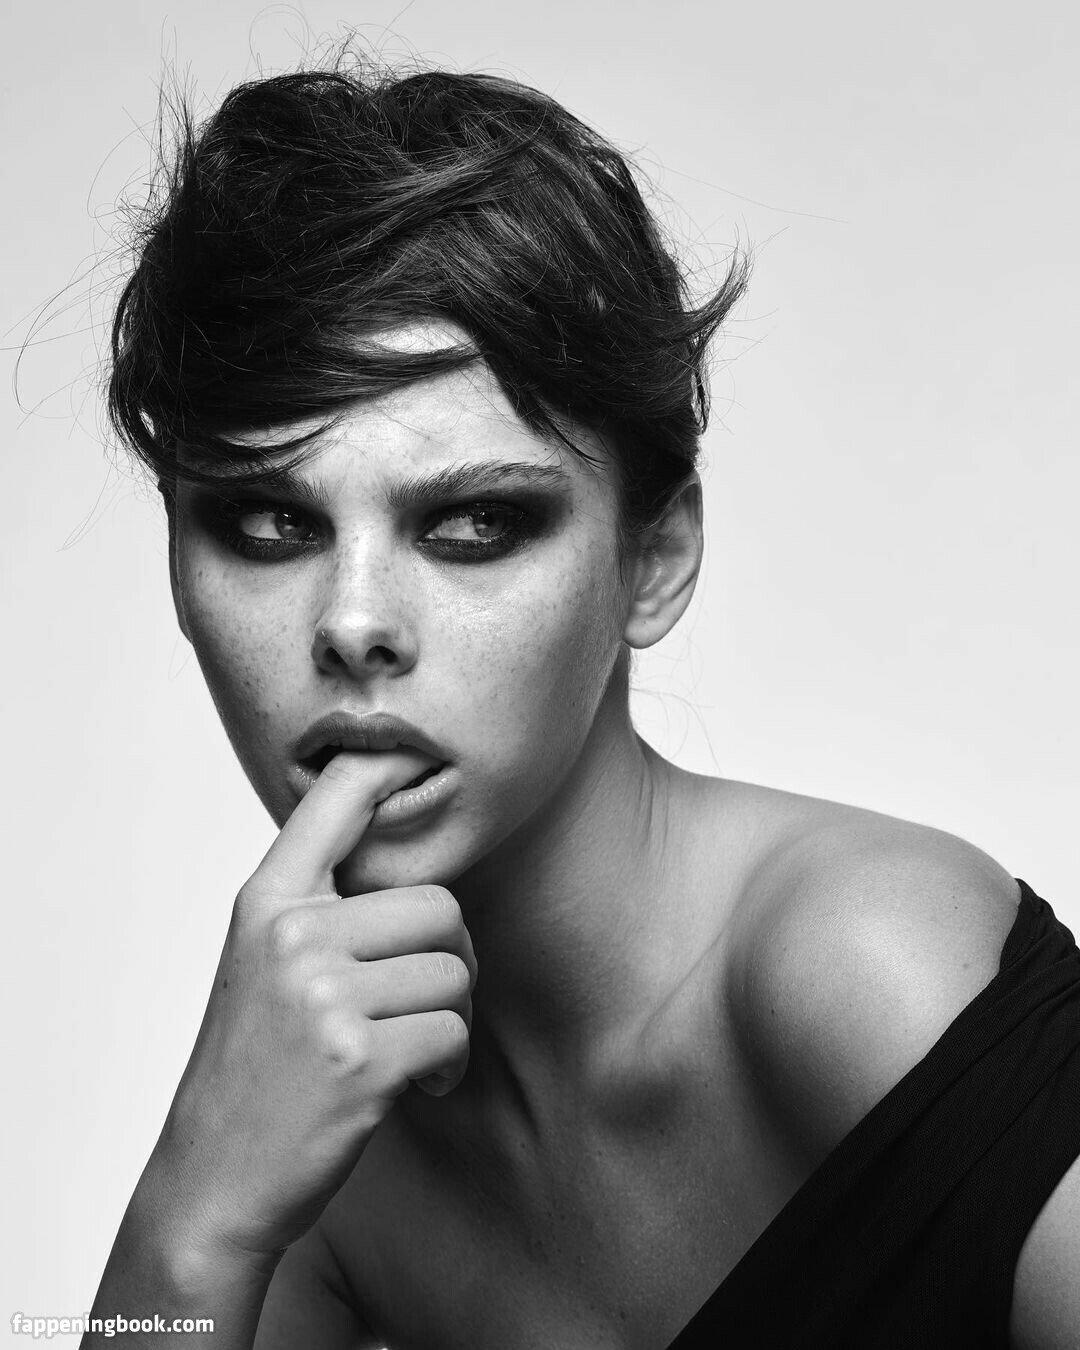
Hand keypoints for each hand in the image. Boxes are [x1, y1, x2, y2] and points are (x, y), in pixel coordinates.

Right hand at [149, 750, 474, 1267]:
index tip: (416, 753)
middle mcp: (292, 935)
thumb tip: (411, 864)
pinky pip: (452, 1031)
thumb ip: (319, 908)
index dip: (384, 767)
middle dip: (449, 956)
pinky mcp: (359, 1057)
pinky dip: (448, 1065)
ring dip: (449, 1018)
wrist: (214, 1180)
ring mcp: (323, 994)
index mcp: (267, 902)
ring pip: (454, 971)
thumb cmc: (255, 1067)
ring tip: (411, 1050)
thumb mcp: (265, 966)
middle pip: (437, 904)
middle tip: (423, 1001)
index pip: (332, 802)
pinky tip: (417, 1086)